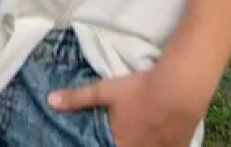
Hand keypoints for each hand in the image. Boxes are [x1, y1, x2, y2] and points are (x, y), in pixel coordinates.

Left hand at [49, 66, 205, 146]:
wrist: (180, 89)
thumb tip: (50, 101)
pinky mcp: (180, 146)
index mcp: (121, 144)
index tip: (102, 139)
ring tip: (137, 137)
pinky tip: (159, 138)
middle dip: (124, 142)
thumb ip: (78, 99)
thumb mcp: (105, 91)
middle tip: (122, 136)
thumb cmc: (140, 91)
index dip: (103, 143)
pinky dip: (160, 144)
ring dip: (141, 143)